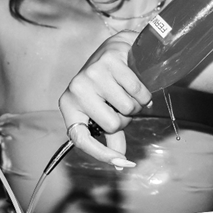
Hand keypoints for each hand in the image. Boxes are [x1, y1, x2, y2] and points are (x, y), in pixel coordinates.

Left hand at [58, 31, 151, 167]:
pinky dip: (144, 91)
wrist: (118, 49)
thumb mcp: (104, 110)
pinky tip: (137, 82)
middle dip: (126, 118)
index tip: (122, 163)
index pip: (80, 138)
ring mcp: (91, 73)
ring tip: (128, 91)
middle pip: (112, 124)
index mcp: (68, 105)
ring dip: (136, 104)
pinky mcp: (109, 61)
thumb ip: (111, 137)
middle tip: (123, 104)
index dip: (101, 154)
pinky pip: (137, 90)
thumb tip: (120, 164)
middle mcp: (76, 89)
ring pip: (127, 107)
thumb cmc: (108, 84)